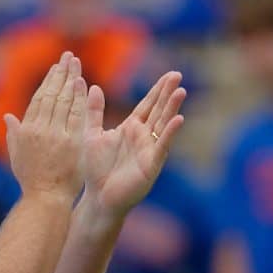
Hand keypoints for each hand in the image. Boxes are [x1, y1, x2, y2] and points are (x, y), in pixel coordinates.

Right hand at [4, 52, 86, 201]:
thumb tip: (7, 116)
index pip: (39, 98)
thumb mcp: (16, 155)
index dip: (48, 81)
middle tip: (69, 56)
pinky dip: (80, 98)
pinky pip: (76, 115)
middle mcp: (39, 129)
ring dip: (71, 80)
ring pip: (64, 101)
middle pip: (52, 94)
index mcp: (26, 130)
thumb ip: (14, 133)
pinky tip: (83, 84)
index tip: (56, 68)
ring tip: (76, 64)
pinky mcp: (71, 142)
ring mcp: (56, 135)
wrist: (45, 198)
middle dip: (61, 73)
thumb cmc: (31, 179)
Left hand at [81, 72, 185, 215]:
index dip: (158, 90)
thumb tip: (91, 86)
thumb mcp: (92, 134)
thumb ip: (94, 111)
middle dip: (167, 93)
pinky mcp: (151, 164)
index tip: (169, 74)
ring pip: (162, 125)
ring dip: (172, 108)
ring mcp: (149, 150)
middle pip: (158, 110)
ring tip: (180, 91)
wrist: (98, 198)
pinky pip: (161, 146)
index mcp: (131, 128)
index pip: (148, 105)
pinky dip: (169, 133)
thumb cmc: (96, 169)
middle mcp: (143, 137)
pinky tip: (179, 120)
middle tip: (178, 75)